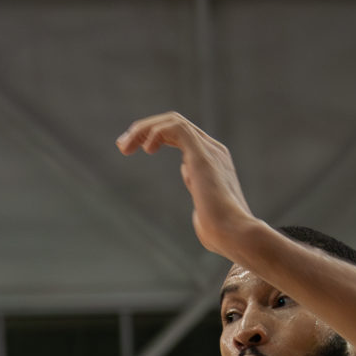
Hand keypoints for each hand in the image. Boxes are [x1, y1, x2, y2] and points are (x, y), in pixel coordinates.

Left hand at [115, 111, 260, 259]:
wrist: (234, 235)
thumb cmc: (219, 233)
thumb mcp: (203, 210)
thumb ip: (197, 195)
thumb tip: (192, 185)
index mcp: (211, 162)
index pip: (180, 135)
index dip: (153, 136)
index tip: (129, 147)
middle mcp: (212, 150)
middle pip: (174, 124)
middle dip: (144, 129)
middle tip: (122, 144)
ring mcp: (209, 150)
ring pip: (174, 121)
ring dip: (145, 129)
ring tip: (126, 146)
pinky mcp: (203, 154)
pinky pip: (177, 127)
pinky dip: (157, 132)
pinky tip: (146, 148)